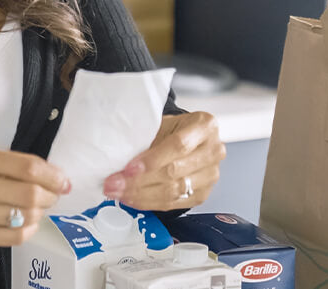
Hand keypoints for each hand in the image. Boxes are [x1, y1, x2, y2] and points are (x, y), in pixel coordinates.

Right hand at [0, 140, 71, 246]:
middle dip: (51, 195)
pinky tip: (28, 221)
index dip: (53, 175)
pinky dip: (29, 229)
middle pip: (30, 194)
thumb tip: (48, 173)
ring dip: (41, 211)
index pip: (27, 167)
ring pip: (25, 216)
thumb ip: (8, 160)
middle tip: (55, 194)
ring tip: (39, 206)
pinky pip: (14, 236)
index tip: (63, 180)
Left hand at [102, 111, 224, 210]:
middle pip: (175, 172)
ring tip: (118, 193)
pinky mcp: (203, 194)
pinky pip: (173, 203)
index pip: (178, 145)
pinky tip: (131, 199)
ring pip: (173, 191)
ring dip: (140, 195)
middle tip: (114, 184)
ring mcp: (210, 175)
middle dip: (139, 181)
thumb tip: (118, 157)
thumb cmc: (174, 129)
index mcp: (205, 126)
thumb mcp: (162, 123)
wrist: (188, 140)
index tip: (128, 168)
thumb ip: (147, 137)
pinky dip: (149, 203)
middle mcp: (213, 151)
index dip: (152, 159)